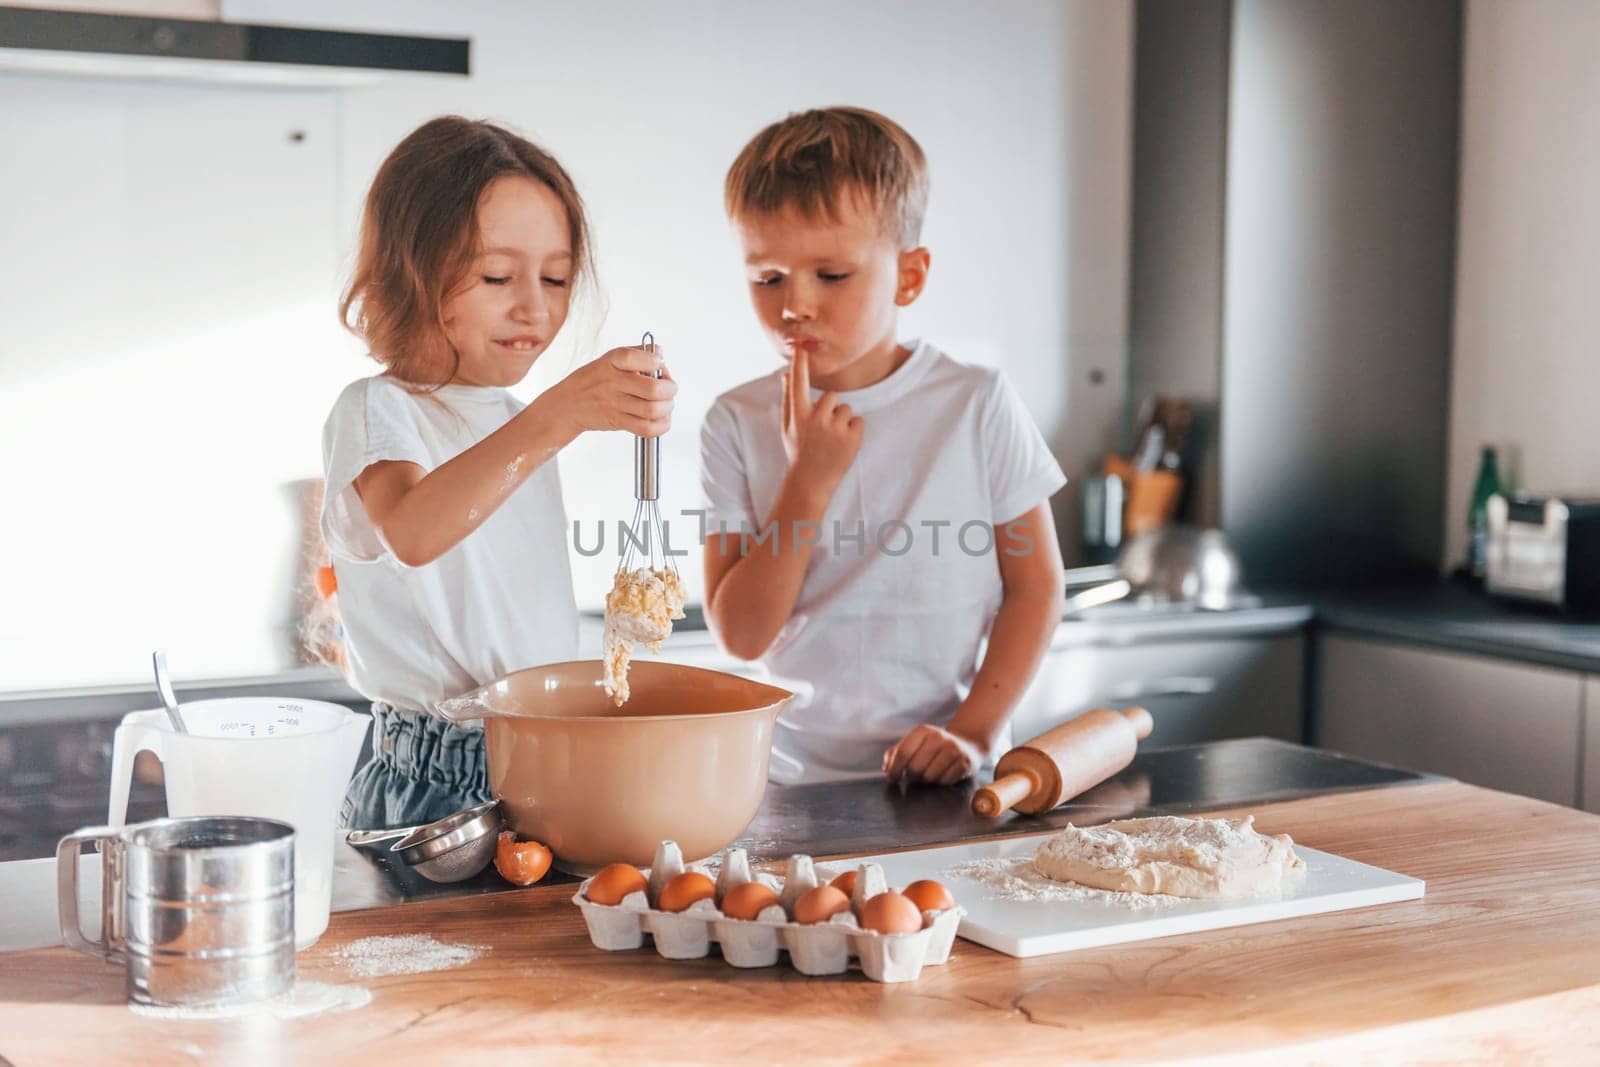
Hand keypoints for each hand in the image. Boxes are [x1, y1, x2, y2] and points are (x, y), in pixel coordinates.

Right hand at [552, 345, 675, 437]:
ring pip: (652, 410)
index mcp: (612, 361)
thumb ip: (637, 353)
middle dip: (670, 389)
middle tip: (669, 388)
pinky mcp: (618, 421)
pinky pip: (646, 428)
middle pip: (653, 389)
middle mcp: (614, 382)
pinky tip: (660, 419)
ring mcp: (615, 403)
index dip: (656, 361)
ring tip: (665, 404)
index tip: (659, 363)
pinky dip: (660, 426)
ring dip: (666, 408)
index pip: (637, 357)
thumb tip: (660, 351)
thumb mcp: (609, 359)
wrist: (568, 405)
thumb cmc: (592, 381)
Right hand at [781, 348, 862, 494]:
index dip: (800, 363)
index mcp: (798, 415)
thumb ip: (788, 398)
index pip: (799, 383)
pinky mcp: (853, 437)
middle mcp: (816, 419)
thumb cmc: (798, 451)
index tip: (801, 345)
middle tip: (822, 432)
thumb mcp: (787, 426)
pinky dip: (853, 431)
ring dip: (841, 421)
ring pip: (846, 409)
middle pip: (831, 396)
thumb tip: (786, 373)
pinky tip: (842, 446)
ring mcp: (835, 429)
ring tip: (831, 441)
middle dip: (830, 409)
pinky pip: (858, 421)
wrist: (811, 483)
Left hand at [883, 724, 987, 785]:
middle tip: (914, 775)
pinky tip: (942, 774)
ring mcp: (953, 749)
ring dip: (926, 780)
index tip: (892, 779)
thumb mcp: (913, 743)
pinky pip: (944, 782)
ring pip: (929, 777)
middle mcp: (939, 737)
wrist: (966, 744)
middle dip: (911, 776)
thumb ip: (895, 753)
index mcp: (923, 730)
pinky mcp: (964, 762)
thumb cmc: (932, 746)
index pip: (903, 753)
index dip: (895, 770)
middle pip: (915, 767)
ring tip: (929, 773)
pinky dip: (940, 782)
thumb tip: (886, 769)